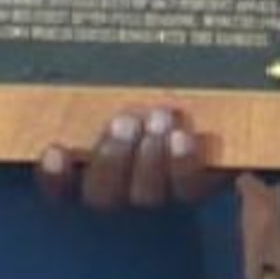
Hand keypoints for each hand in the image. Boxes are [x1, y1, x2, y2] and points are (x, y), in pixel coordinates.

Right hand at [32, 105, 229, 210]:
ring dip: (150, 157)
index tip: (55, 151)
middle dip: (112, 158)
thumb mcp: (122, 86)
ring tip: (160, 117)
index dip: (56, 178)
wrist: (224, 96)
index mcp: (93, 168)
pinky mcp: (200, 184)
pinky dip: (184, 164)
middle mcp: (123, 187)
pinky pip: (190, 187)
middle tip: (124, 121)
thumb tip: (66, 97)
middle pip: (103, 195)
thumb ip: (91, 89)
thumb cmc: (154, 83)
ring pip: (145, 194)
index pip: (62, 189)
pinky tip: (183, 137)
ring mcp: (161, 190)